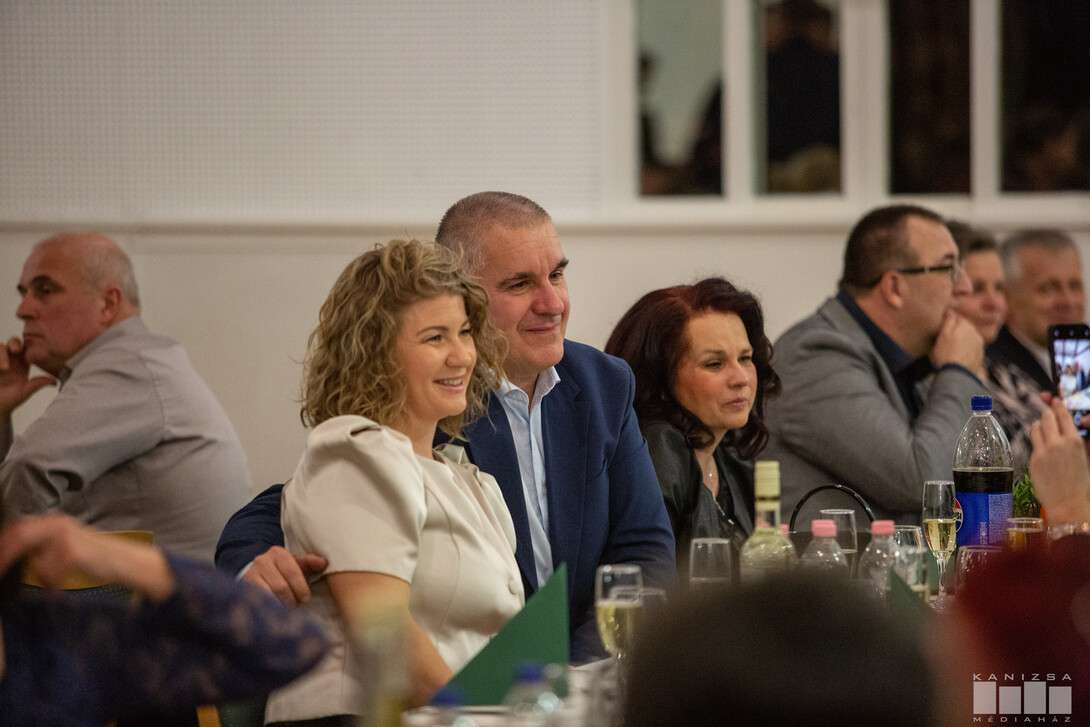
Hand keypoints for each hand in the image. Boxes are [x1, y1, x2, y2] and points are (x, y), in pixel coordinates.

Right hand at [0, 337, 55, 418]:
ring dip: (2, 354)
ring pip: (0, 347)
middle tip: (16, 350)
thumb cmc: (8, 401)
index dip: (28, 346)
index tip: (29, 351)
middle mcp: (10, 359)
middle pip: (13, 342)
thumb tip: (55, 382)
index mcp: (22, 364)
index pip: (26, 348)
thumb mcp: (23, 392)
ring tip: (4, 368)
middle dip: (14, 343)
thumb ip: (36, 384)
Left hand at [0, 513, 174, 599]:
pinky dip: (52, 586)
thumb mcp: (65, 543)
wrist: (125, 561)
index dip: (3, 546)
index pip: (17, 529)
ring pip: (34, 562)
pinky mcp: (71, 553)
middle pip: (18, 537)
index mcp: (53, 521)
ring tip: (52, 586)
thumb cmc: (94, 556)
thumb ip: (42, 545)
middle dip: (5, 558)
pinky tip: (59, 590)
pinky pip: (49, 574)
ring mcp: (65, 537)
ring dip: (40, 579)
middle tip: (0, 575)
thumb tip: (11, 554)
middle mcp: (57, 524)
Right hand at [242, 545, 326, 605]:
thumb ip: (310, 563)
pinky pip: (258, 602)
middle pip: (280, 586)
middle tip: (296, 606)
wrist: (254, 573)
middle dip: (291, 599)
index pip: (292, 571)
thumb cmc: (281, 571)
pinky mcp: (243, 588)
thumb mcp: (296, 565)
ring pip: (268, 596)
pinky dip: (269, 609)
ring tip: (286, 609)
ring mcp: (250, 575)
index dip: (301, 587)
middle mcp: (262, 561)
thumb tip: (324, 562)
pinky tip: (274, 613)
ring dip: (280, 606)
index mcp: (278, 553)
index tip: (306, 599)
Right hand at [930, 312, 983, 375]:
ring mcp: (979, 346)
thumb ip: (948, 321)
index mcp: (966, 326)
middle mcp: (975, 333)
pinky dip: (966, 352)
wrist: (958, 374)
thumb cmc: (947, 354)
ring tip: (951, 352)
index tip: (942, 330)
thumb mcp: (943, 335)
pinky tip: (958, 358)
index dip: (949, 324)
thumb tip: (951, 310)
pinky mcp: (980, 357)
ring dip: (962, 343)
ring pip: (969, 339)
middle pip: (964, 329)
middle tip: (946, 342)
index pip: (957, 318)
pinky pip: (972, 350)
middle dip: (957, 333)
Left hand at [1029, 397, 1089, 525]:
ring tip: (1045, 430)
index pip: (1062, 415)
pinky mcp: (1032, 460)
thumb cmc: (1082, 483)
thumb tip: (1076, 425)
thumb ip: (1081, 440)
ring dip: (1040, 425)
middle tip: (1050, 415)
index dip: (1058, 405)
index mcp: (1074, 441)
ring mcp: (1041, 452)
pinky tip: (1044, 448)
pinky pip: (1033, 444)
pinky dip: (1038, 442)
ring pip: (1035, 427)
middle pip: (1046, 417)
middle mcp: (1056, 444)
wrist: (1069, 505)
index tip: (1055, 400)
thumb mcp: (1087, 457)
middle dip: (1048, 414)